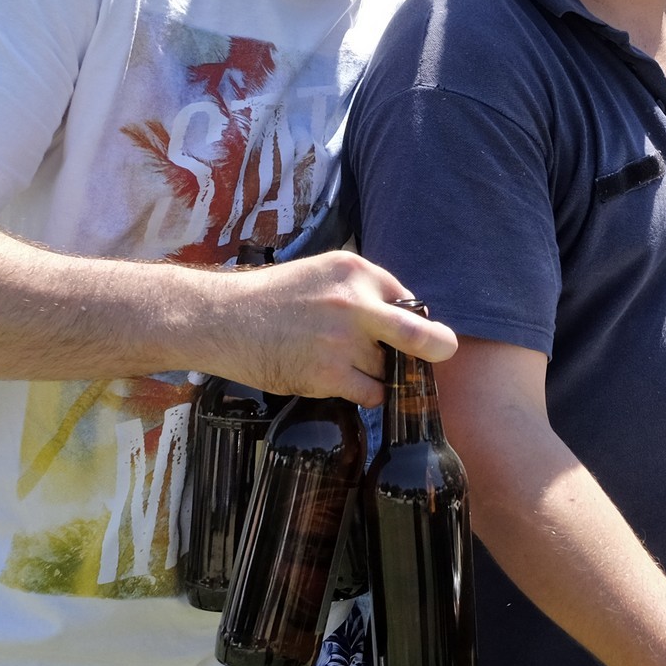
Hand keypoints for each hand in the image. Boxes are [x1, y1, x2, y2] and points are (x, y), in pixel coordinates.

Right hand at [203, 250, 458, 406]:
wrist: (221, 320)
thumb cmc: (269, 299)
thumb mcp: (319, 273)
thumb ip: (358, 289)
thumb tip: (399, 317)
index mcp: (354, 270)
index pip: (405, 298)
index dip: (409, 320)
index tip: (408, 334)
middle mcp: (353, 302)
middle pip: (419, 334)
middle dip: (438, 346)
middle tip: (443, 352)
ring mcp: (342, 341)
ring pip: (388, 369)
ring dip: (377, 373)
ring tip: (343, 365)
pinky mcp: (328, 374)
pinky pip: (370, 393)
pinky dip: (366, 394)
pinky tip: (342, 384)